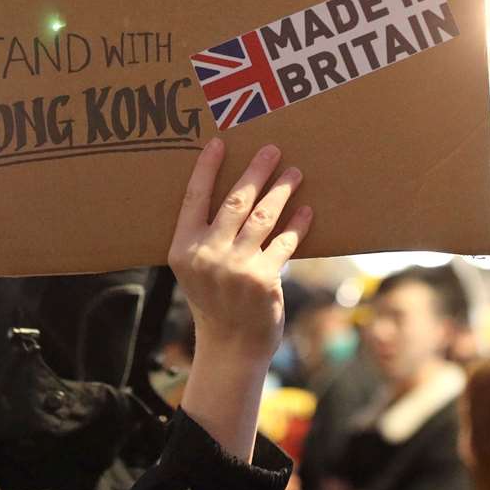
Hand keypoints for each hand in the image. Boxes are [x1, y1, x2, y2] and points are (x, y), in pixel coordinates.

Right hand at [170, 140, 313, 459]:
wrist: (231, 347)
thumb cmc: (215, 301)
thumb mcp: (196, 270)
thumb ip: (206, 237)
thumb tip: (237, 194)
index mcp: (182, 249)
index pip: (194, 198)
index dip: (206, 169)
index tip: (219, 142)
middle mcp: (206, 255)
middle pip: (235, 201)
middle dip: (256, 172)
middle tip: (272, 149)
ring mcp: (235, 267)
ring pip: (263, 217)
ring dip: (281, 191)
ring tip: (294, 173)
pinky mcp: (263, 279)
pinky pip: (284, 243)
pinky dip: (297, 225)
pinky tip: (306, 211)